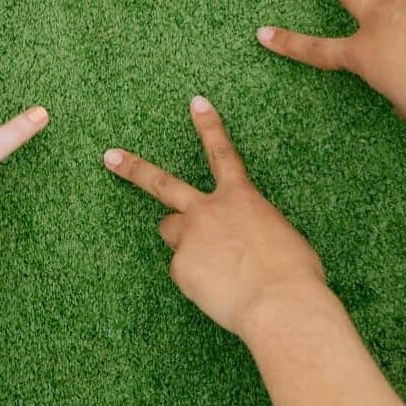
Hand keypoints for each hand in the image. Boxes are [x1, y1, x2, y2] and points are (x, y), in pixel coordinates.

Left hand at [103, 96, 326, 339]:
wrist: (281, 303)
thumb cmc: (295, 274)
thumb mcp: (282, 238)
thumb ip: (254, 230)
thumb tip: (243, 242)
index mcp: (241, 198)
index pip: (222, 153)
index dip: (209, 126)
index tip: (196, 102)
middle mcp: (209, 210)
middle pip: (162, 183)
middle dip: (134, 168)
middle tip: (110, 157)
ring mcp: (190, 237)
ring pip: (171, 231)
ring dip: (182, 240)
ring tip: (211, 264)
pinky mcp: (180, 267)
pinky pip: (184, 272)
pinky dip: (197, 280)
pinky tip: (218, 291)